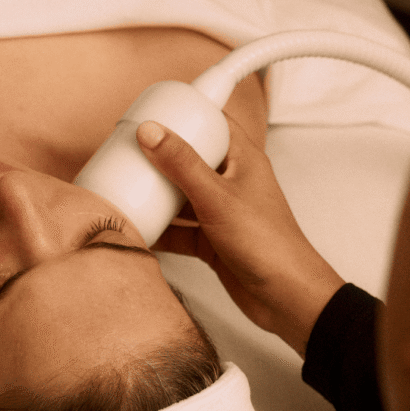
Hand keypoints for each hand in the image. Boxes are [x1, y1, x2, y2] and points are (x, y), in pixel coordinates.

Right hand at [136, 115, 344, 357]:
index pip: (214, 122)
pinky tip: (138, 229)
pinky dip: (160, 230)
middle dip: (161, 158)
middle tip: (129, 152)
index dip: (187, 113)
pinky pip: (180, 230)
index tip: (154, 112)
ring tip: (124, 188)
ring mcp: (221, 213)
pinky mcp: (212, 242)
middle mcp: (232, 182)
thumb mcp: (218, 198)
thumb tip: (151, 131)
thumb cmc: (268, 244)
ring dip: (157, 195)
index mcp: (243, 159)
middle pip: (191, 159)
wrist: (285, 298)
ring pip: (182, 196)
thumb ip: (182, 164)